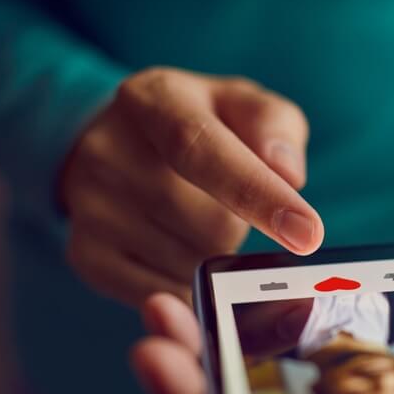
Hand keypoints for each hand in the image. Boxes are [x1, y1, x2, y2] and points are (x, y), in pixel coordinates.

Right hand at [60, 67, 323, 305]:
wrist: (115, 144)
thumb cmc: (199, 125)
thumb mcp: (240, 105)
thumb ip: (275, 127)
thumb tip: (288, 174)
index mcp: (153, 101)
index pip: (203, 150)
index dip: (258, 194)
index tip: (307, 234)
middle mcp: (108, 152)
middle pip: (209, 224)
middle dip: (239, 227)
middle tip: (227, 204)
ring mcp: (90, 208)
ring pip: (191, 265)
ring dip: (215, 256)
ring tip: (196, 220)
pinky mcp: (86, 256)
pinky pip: (164, 293)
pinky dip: (189, 284)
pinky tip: (181, 250)